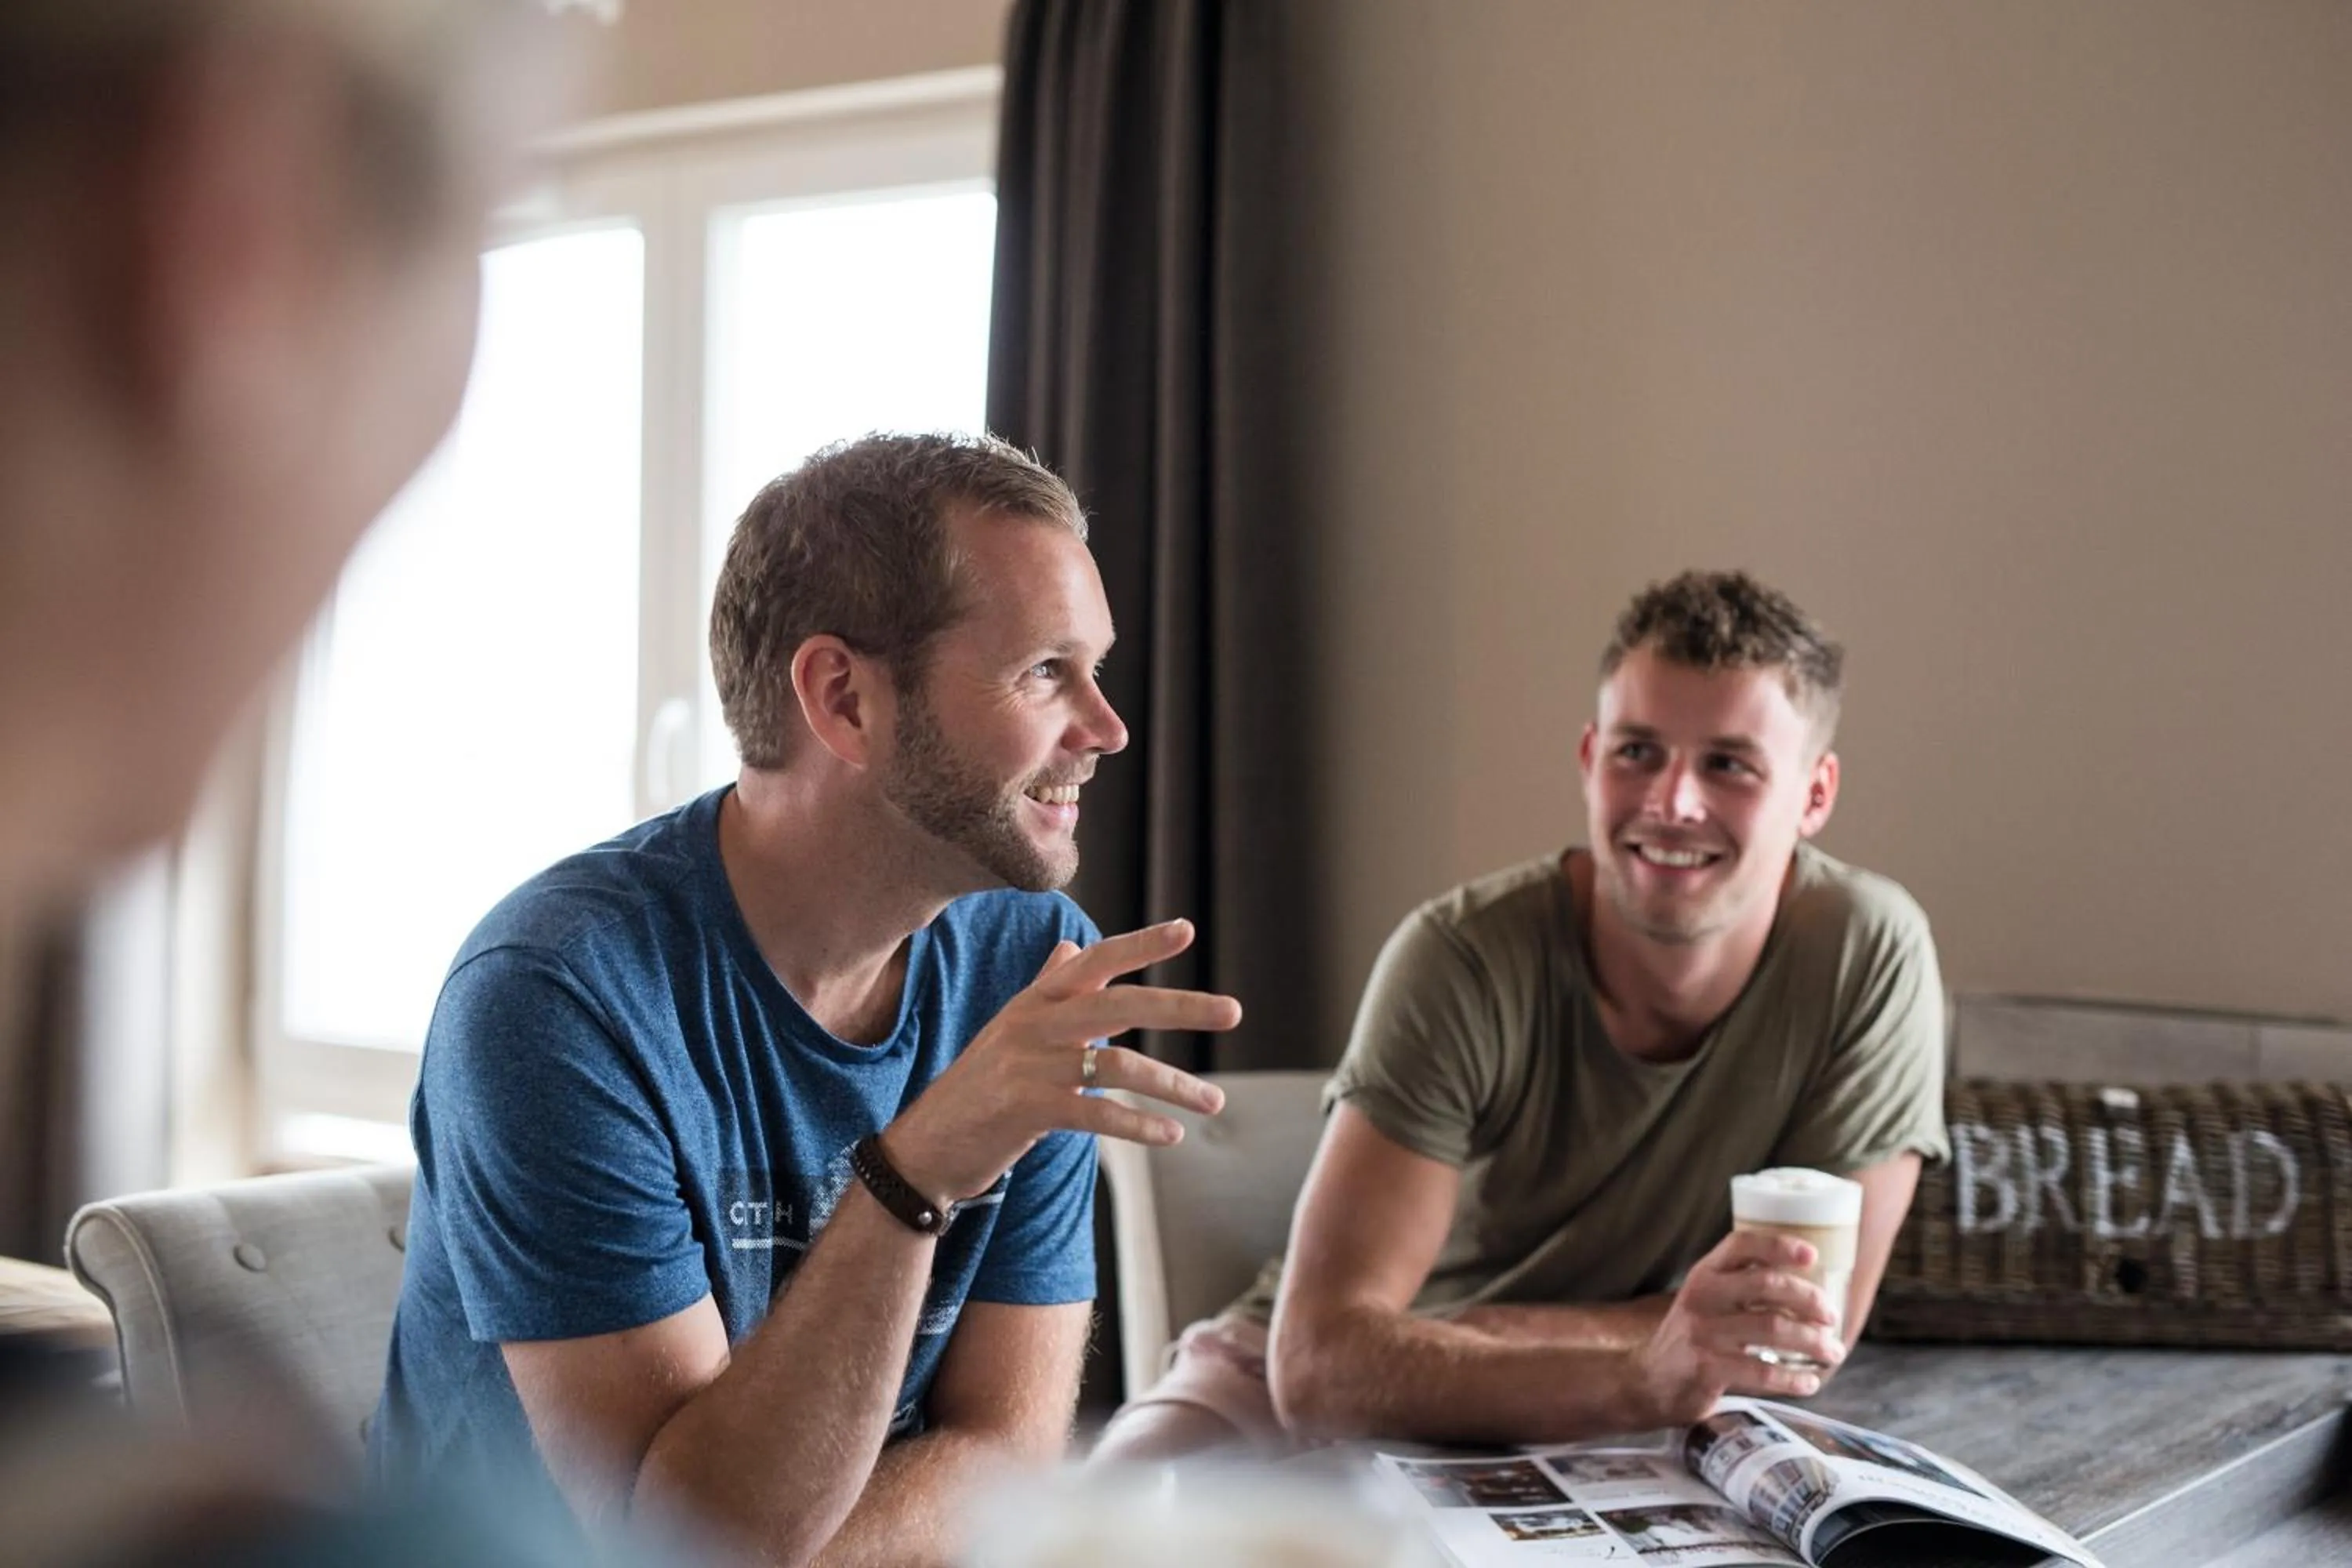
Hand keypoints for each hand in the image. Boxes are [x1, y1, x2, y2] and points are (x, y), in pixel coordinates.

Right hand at [881, 919, 1238, 1200]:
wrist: (924, 1146)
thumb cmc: (978, 1087)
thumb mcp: (1010, 1029)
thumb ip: (1047, 987)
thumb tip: (1073, 946)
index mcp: (1035, 1001)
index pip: (1095, 961)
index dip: (1140, 944)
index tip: (1187, 929)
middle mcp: (1033, 1024)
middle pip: (1117, 1004)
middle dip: (1179, 1005)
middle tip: (1232, 1010)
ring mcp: (1028, 1066)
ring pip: (1116, 1065)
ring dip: (1173, 1084)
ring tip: (1214, 1103)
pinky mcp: (1025, 1111)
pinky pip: (1096, 1114)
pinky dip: (1138, 1125)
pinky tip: (1170, 1135)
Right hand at [1625, 1231, 1843, 1426]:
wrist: (1648, 1380)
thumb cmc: (1693, 1338)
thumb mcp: (1706, 1301)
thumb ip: (1741, 1288)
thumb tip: (1808, 1291)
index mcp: (1704, 1274)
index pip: (1741, 1244)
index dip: (1779, 1245)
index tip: (1812, 1256)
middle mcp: (1702, 1296)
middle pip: (1767, 1284)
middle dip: (1810, 1300)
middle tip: (1832, 1317)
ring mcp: (1703, 1333)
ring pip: (1773, 1328)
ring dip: (1813, 1341)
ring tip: (1833, 1351)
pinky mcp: (1707, 1368)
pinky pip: (1763, 1372)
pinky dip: (1794, 1378)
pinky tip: (1810, 1381)